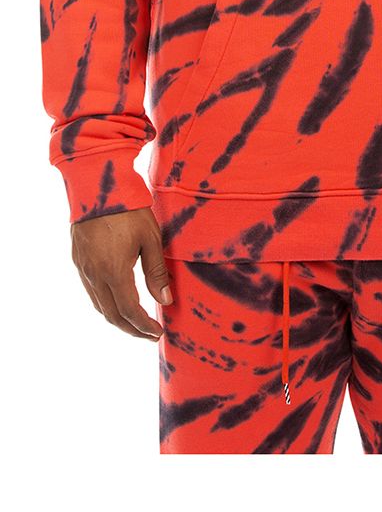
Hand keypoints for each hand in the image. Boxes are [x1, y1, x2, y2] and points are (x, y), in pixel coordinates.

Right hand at [71, 207, 172, 339]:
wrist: (98, 184)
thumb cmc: (129, 209)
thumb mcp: (150, 238)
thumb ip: (156, 272)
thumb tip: (166, 300)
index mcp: (113, 272)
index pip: (129, 311)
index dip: (144, 326)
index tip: (157, 332)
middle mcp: (94, 275)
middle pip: (111, 315)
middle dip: (131, 329)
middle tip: (148, 333)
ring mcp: (83, 268)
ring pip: (99, 305)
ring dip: (117, 318)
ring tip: (136, 321)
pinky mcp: (78, 259)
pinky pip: (91, 291)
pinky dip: (105, 303)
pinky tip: (118, 299)